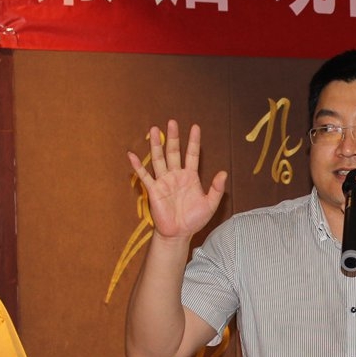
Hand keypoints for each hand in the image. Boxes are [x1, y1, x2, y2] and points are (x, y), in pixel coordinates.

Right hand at [127, 120, 226, 242]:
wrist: (179, 234)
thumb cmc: (194, 220)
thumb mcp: (210, 204)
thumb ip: (216, 189)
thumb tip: (223, 172)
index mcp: (190, 176)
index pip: (192, 154)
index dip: (194, 141)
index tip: (195, 127)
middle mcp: (176, 175)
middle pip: (174, 152)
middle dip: (173, 137)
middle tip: (172, 122)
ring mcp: (164, 181)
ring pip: (159, 159)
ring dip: (156, 145)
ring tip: (153, 129)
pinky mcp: (154, 190)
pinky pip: (144, 176)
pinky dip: (138, 166)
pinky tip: (131, 155)